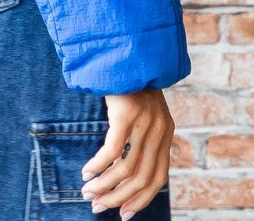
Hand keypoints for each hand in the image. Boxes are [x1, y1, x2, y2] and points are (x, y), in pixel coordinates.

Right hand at [79, 89, 174, 219]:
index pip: (158, 178)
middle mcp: (160, 130)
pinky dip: (98, 166)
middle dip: (118, 198)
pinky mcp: (127, 113)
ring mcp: (145, 121)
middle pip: (141, 178)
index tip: (124, 215)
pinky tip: (87, 172)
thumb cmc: (129, 81)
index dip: (142, 200)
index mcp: (166, 132)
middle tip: (97, 208)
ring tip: (88, 193)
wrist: (126, 48)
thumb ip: (142, 135)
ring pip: (125, 168)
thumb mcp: (143, 110)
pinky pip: (112, 150)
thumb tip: (125, 168)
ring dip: (105, 185)